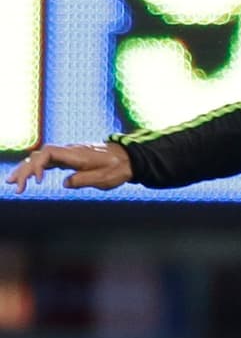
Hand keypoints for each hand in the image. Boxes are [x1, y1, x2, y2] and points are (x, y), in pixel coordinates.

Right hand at [7, 141, 132, 191]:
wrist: (128, 158)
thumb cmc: (117, 168)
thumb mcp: (103, 178)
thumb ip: (83, 180)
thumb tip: (66, 183)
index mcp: (76, 154)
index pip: (49, 153)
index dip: (39, 164)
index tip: (38, 180)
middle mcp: (69, 152)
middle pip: (40, 156)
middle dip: (25, 169)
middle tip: (14, 185)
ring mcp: (68, 154)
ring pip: (42, 159)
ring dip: (27, 170)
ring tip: (14, 183)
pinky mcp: (69, 159)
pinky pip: (49, 162)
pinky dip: (38, 169)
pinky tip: (30, 178)